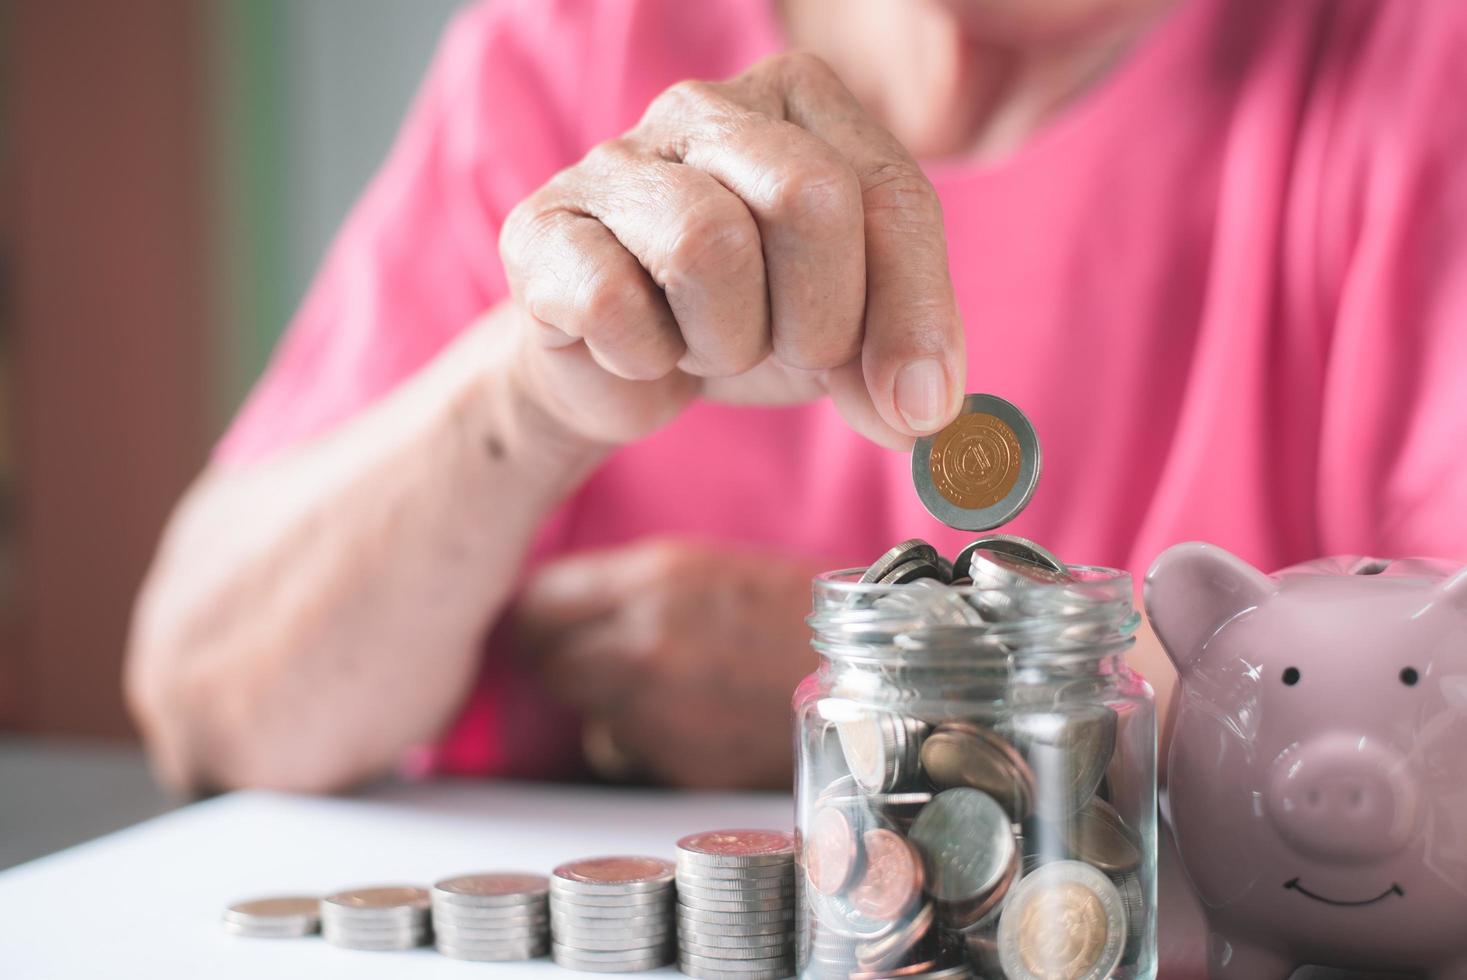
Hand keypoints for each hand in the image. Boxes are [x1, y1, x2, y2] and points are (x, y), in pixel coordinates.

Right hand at [499, 53, 964, 449]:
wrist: (623, 363)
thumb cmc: (748, 317)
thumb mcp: (850, 324)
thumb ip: (904, 346)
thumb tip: (923, 407)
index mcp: (801, 101)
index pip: (890, 193)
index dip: (913, 313)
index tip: (916, 405)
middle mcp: (707, 107)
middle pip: (809, 197)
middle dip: (817, 318)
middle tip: (789, 349)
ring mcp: (614, 159)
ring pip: (707, 245)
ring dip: (726, 340)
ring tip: (707, 341)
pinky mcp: (541, 227)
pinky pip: (616, 305)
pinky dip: (644, 358)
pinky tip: (640, 347)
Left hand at [513, 538, 821, 789]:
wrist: (868, 668)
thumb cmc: (783, 609)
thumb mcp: (698, 567)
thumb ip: (618, 588)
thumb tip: (542, 611)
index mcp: (653, 580)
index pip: (534, 606)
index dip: (532, 618)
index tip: (539, 624)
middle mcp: (648, 644)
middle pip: (544, 664)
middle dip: (557, 663)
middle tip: (584, 658)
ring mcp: (663, 710)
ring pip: (582, 713)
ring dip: (601, 703)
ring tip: (659, 683)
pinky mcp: (682, 763)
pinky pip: (629, 750)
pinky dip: (644, 738)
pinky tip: (692, 714)